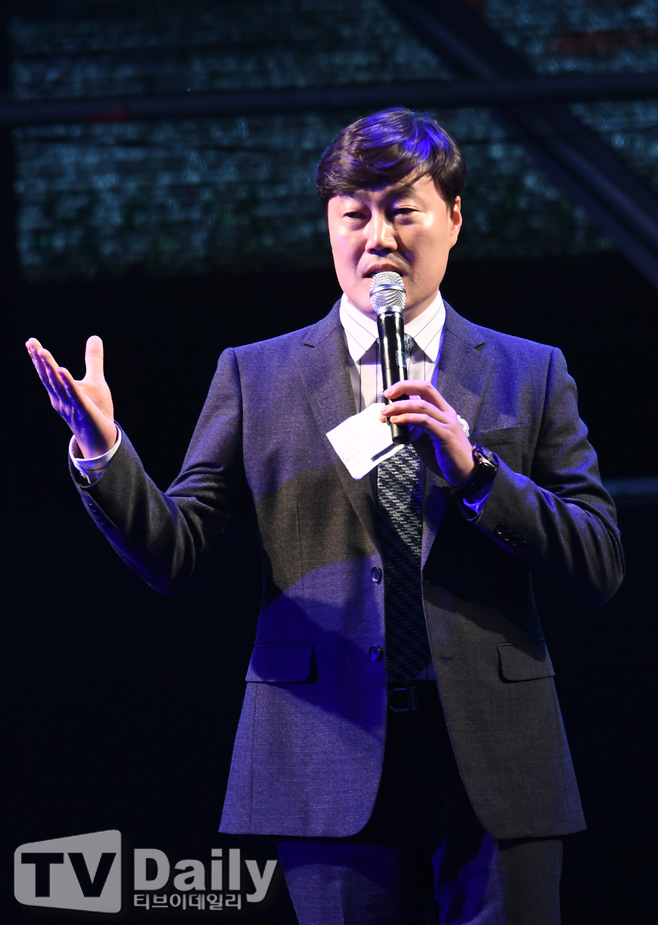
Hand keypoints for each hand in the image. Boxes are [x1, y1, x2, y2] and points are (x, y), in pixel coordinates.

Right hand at [26, 335, 117, 458]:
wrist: (103, 437)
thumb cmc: (97, 409)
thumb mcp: (95, 380)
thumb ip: (93, 359)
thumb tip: (94, 337)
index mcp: (60, 392)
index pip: (47, 373)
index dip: (39, 359)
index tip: (31, 342)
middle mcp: (60, 399)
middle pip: (48, 378)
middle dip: (39, 361)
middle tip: (31, 343)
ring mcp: (71, 405)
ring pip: (58, 385)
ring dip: (49, 368)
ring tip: (42, 351)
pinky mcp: (84, 409)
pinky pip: (74, 395)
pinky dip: (68, 382)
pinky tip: (62, 370)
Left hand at [381, 380, 474, 485]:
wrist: (465, 472)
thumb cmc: (446, 455)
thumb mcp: (425, 438)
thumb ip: (413, 427)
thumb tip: (394, 420)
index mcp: (442, 410)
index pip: (425, 388)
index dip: (406, 386)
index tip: (390, 393)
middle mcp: (446, 413)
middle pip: (425, 388)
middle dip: (404, 387)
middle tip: (387, 395)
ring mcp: (447, 423)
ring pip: (422, 405)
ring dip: (400, 407)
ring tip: (385, 412)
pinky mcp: (445, 435)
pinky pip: (425, 421)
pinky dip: (408, 419)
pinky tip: (396, 421)